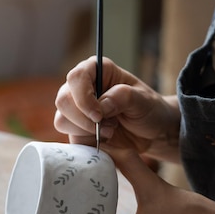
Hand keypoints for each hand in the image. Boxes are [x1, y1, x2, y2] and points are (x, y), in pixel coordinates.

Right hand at [54, 56, 179, 156]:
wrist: (152, 131)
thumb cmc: (149, 108)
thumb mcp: (143, 100)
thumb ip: (123, 97)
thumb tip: (101, 105)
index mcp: (98, 70)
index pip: (76, 77)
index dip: (83, 97)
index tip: (99, 115)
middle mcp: (82, 87)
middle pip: (63, 100)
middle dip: (84, 119)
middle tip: (110, 127)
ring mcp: (77, 109)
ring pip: (62, 120)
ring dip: (86, 132)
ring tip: (110, 132)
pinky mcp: (77, 129)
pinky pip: (70, 137)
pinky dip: (87, 143)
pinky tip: (105, 141)